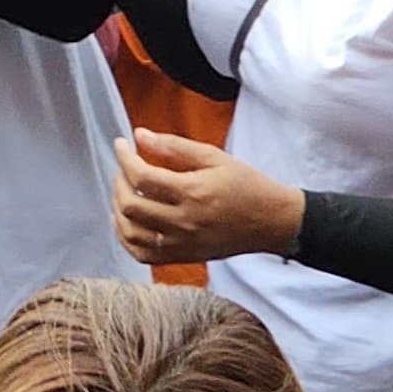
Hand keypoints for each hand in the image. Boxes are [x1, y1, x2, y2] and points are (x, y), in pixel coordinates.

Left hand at [110, 129, 303, 262]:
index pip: (141, 176)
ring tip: (124, 191)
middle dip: (119, 181)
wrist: (274, 222)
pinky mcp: (184, 256)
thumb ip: (174, 146)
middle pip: (131, 205)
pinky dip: (126, 238)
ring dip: (118, 209)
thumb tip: (139, 135)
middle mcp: (184, 221)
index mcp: (193, 192)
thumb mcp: (215, 157)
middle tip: (125, 168)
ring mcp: (183, 243)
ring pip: (130, 232)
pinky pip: (142, 255)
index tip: (121, 145)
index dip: (124, 157)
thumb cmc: (247, 186)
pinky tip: (126, 221)